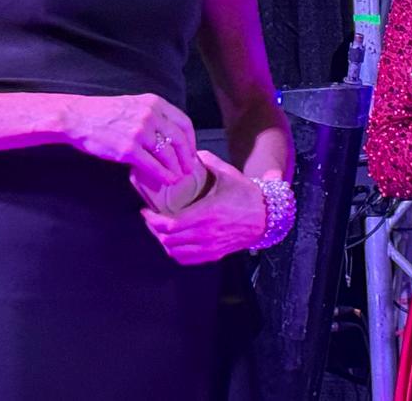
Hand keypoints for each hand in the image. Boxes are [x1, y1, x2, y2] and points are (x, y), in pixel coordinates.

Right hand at [64, 93, 195, 188]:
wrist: (78, 117)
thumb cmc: (105, 112)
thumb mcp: (135, 104)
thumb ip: (154, 115)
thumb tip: (170, 134)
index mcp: (155, 103)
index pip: (184, 123)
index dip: (191, 140)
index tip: (191, 151)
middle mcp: (151, 116)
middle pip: (180, 140)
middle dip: (187, 157)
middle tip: (189, 169)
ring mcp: (140, 132)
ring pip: (168, 154)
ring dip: (177, 169)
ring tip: (179, 177)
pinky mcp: (128, 149)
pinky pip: (153, 165)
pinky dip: (163, 175)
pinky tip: (167, 181)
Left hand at [140, 151, 266, 264]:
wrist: (266, 216)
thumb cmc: (246, 194)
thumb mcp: (228, 174)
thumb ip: (207, 161)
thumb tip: (189, 151)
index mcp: (208, 213)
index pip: (170, 224)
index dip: (152, 220)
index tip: (145, 211)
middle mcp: (207, 234)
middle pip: (168, 239)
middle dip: (153, 229)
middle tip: (149, 218)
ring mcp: (210, 247)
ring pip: (175, 252)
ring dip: (163, 241)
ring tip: (159, 229)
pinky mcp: (214, 255)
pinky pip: (186, 259)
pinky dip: (174, 252)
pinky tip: (172, 241)